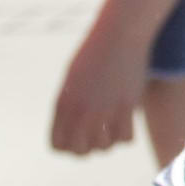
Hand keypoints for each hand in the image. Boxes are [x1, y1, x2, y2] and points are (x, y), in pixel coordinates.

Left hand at [51, 23, 154, 157]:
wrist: (118, 34)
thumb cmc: (94, 54)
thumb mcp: (73, 79)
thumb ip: (68, 106)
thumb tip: (73, 132)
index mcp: (63, 103)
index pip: (58, 145)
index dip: (68, 147)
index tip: (79, 139)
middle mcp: (80, 110)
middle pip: (80, 152)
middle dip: (88, 149)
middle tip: (96, 137)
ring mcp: (103, 108)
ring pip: (104, 148)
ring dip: (108, 142)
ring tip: (112, 129)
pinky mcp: (126, 105)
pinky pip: (125, 139)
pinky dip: (126, 136)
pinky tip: (127, 123)